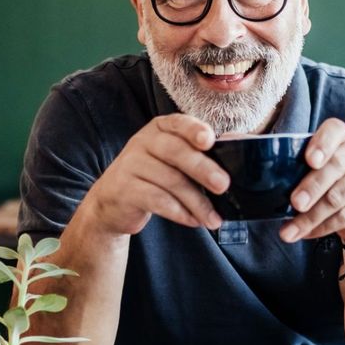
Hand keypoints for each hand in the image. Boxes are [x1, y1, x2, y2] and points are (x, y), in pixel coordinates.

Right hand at [84, 113, 228, 235]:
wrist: (111, 201)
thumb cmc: (152, 178)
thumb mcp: (170, 161)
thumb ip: (196, 156)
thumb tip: (233, 159)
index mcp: (159, 128)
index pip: (178, 123)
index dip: (194, 130)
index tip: (209, 141)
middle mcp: (142, 141)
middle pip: (176, 152)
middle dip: (203, 169)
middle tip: (223, 185)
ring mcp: (130, 164)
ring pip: (170, 181)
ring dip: (197, 202)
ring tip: (213, 218)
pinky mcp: (123, 189)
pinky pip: (157, 200)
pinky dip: (179, 212)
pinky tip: (193, 220)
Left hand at [280, 118, 344, 244]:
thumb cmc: (323, 176)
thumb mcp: (304, 162)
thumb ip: (274, 153)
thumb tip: (231, 140)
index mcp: (339, 137)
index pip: (335, 130)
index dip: (323, 144)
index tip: (309, 160)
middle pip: (337, 166)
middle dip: (313, 186)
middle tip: (294, 203)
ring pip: (340, 197)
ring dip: (312, 216)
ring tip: (289, 230)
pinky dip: (322, 228)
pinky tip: (304, 233)